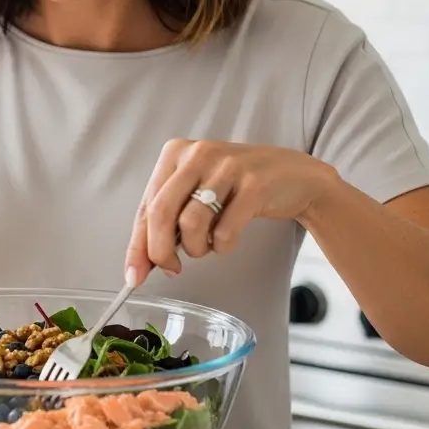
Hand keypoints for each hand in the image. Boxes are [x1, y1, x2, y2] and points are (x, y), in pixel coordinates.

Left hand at [124, 139, 338, 285]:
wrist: (294, 176)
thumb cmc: (236, 187)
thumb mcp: (196, 192)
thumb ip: (167, 220)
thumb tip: (142, 264)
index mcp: (175, 153)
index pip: (146, 205)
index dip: (138, 245)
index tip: (133, 275)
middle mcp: (197, 154)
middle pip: (161, 213)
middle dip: (160, 251)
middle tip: (172, 269)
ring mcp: (227, 167)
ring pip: (191, 223)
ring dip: (196, 248)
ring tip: (207, 245)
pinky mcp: (254, 185)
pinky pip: (225, 231)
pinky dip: (223, 246)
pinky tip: (228, 239)